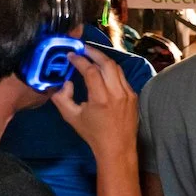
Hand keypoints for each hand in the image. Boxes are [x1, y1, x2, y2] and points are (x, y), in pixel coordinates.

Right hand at [53, 47, 137, 162]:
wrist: (117, 147)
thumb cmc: (93, 133)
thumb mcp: (71, 117)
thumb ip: (62, 97)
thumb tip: (64, 82)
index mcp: (101, 99)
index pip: (91, 71)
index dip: (79, 60)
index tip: (71, 55)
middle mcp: (117, 93)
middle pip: (108, 64)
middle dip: (94, 53)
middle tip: (82, 48)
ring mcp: (128, 94)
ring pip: (117, 69)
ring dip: (104, 59)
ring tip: (92, 55)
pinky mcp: (134, 96)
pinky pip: (122, 78)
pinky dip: (112, 70)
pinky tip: (103, 69)